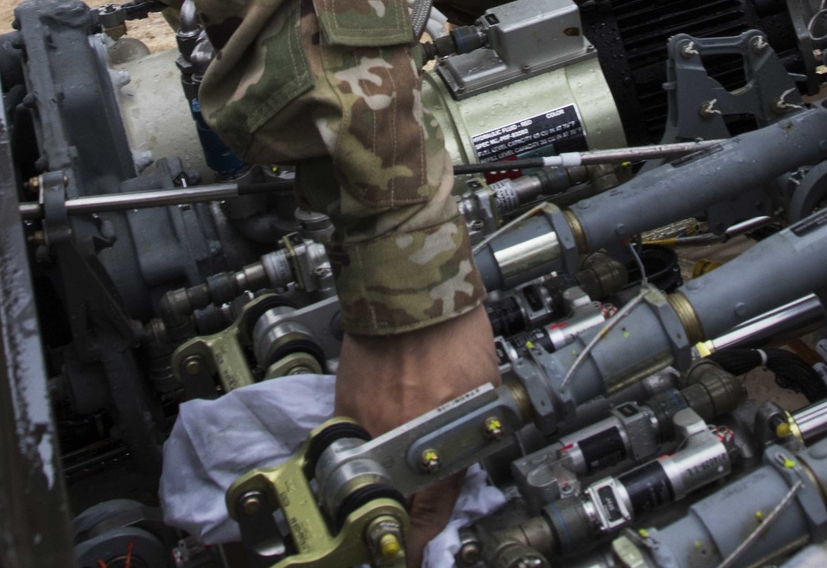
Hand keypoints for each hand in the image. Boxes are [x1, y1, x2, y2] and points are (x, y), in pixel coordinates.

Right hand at [335, 305, 499, 567]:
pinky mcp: (344, 401)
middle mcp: (394, 438)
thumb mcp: (482, 393)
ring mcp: (365, 420)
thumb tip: (457, 468)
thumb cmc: (455, 330)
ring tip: (388, 479)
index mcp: (435, 441)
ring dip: (377, 481)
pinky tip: (377, 432)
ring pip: (366, 472)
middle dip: (394, 520)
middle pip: (389, 502)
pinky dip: (363, 443)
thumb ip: (467, 436)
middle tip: (399, 528)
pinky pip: (352, 438)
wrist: (416, 286)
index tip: (413, 556)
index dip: (419, 544)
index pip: (426, 514)